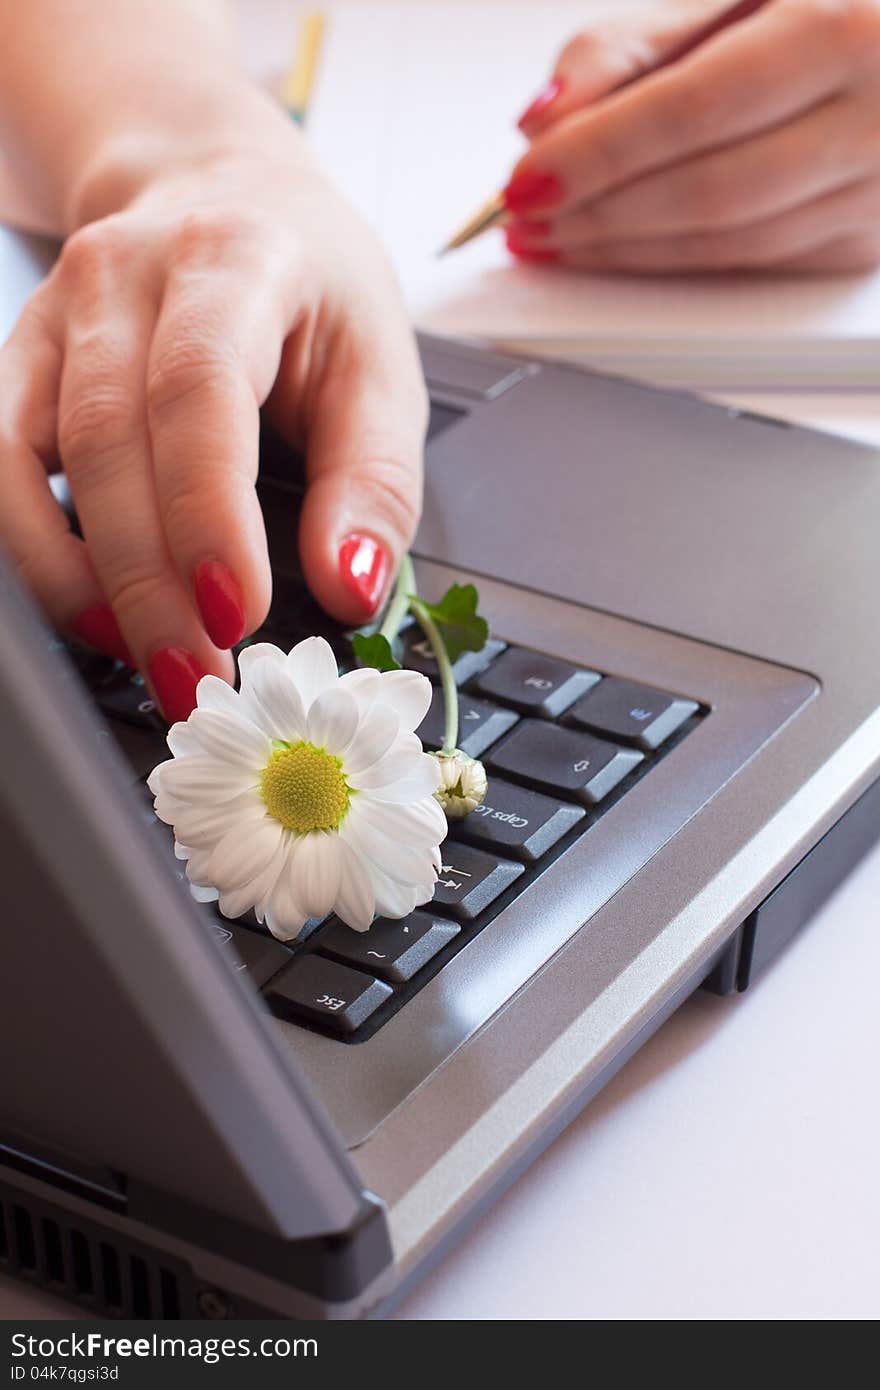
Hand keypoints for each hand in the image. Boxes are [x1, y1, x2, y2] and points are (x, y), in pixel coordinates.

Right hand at [0, 128, 425, 722]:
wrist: (223, 196)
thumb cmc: (312, 285)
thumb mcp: (380, 365)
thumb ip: (372, 482)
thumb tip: (351, 589)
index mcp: (234, 258)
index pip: (199, 388)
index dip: (208, 511)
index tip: (237, 614)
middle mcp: (125, 275)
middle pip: (108, 439)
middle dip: (148, 580)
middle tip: (194, 676)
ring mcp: (56, 314)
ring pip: (31, 457)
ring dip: (82, 579)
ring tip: (145, 658)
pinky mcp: (20, 358)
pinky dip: (34, 549)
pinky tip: (87, 608)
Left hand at [505, 0, 879, 272]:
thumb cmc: (825, 1)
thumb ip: (637, 44)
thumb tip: (545, 120)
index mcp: (840, 24)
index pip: (691, 110)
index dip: (597, 154)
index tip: (524, 180)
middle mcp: (874, 116)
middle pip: (707, 191)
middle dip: (600, 215)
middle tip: (527, 220)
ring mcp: (878, 188)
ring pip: (727, 243)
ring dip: (626, 251)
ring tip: (556, 240)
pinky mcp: (867, 238)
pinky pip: (753, 263)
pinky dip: (674, 261)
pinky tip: (620, 248)